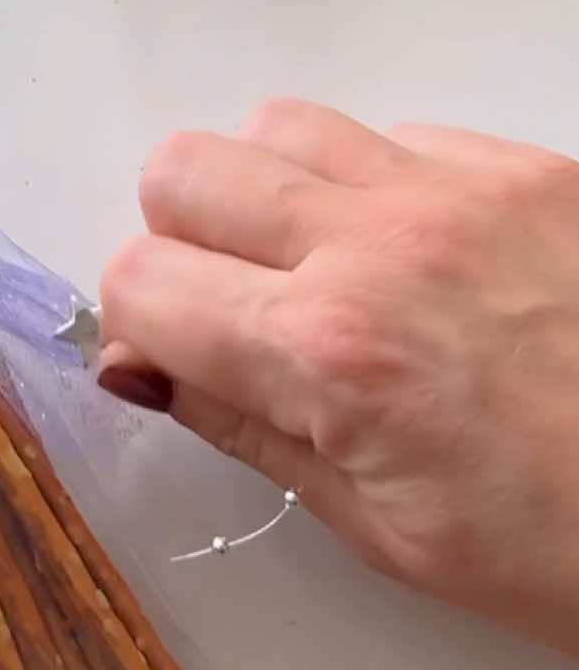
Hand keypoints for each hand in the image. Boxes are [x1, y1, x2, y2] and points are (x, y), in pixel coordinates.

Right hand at [99, 99, 578, 656]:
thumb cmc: (578, 548)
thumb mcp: (389, 531)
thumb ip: (249, 427)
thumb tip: (149, 366)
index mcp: (332, 354)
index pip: (137, 280)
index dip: (135, 325)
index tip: (167, 355)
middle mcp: (378, 245)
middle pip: (182, 168)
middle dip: (180, 239)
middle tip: (234, 305)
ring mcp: (454, 188)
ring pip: (275, 122)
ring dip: (270, 190)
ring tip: (320, 262)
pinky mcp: (522, 163)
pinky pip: (394, 130)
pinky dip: (377, 180)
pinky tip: (420, 251)